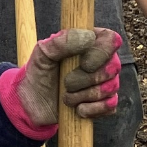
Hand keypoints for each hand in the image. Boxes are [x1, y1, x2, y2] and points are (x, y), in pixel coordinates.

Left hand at [0, 28, 122, 135]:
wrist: (33, 102)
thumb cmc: (40, 72)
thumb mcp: (43, 53)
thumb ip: (62, 41)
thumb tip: (89, 37)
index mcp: (90, 42)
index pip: (111, 39)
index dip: (101, 52)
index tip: (83, 64)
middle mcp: (102, 61)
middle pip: (113, 67)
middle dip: (85, 79)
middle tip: (65, 83)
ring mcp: (106, 82)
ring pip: (110, 88)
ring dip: (83, 95)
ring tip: (66, 96)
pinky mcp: (105, 103)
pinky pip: (110, 106)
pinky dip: (91, 109)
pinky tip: (77, 109)